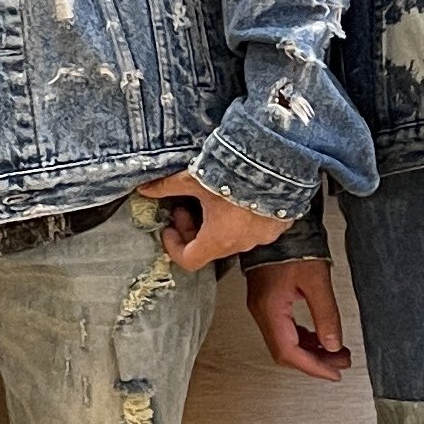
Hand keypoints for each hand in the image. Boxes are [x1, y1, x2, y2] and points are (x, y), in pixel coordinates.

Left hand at [131, 172, 290, 272]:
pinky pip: (256, 228)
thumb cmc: (236, 175)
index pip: (189, 260)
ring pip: (233, 237)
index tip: (169, 229)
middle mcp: (241, 243)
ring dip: (217, 224)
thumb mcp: (193, 179)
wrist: (278, 163)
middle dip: (192, 230)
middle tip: (185, 207)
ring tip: (211, 199)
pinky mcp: (278, 225)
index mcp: (218, 239)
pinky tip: (238, 197)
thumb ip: (167, 186)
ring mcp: (262, 236)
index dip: (173, 247)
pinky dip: (243, 219)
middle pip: (209, 247)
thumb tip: (145, 188)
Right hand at [243, 257, 351, 380]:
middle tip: (340, 363)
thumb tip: (333, 344)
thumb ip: (326, 315)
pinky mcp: (267, 301)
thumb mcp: (317, 281)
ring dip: (310, 351)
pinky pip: (284, 330)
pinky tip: (319, 336)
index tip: (332, 373)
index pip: (289, 352)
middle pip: (285, 352)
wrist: (275, 223)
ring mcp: (262, 307)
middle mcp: (262, 312)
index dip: (313, 367)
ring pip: (284, 343)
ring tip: (336, 352)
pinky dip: (303, 339)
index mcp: (271, 309)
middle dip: (314, 361)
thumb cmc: (292, 246)